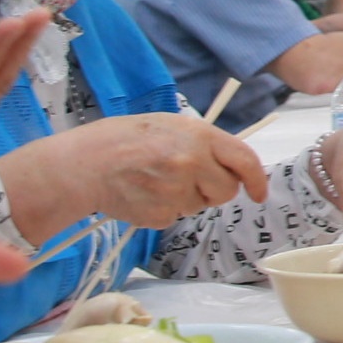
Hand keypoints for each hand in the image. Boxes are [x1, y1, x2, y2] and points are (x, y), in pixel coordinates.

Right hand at [42, 114, 269, 230]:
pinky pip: (176, 217)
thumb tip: (233, 162)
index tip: (259, 192)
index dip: (256, 179)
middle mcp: (192, 163)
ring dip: (186, 198)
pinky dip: (164, 210)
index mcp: (199, 136)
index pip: (244, 160)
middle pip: (226, 190)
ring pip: (200, 206)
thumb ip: (204, 142)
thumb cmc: (124, 140)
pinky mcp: (160, 215)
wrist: (84, 164)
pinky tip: (145, 194)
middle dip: (214, 189)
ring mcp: (176, 191)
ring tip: (157, 181)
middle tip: (189, 179)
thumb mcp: (170, 125)